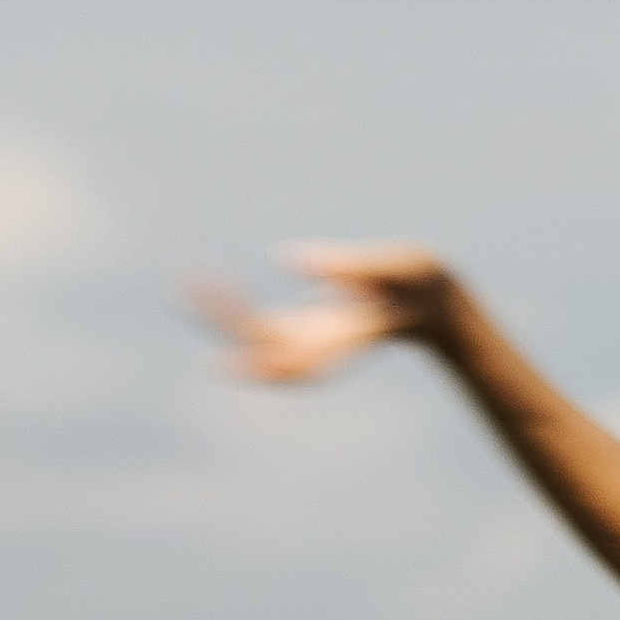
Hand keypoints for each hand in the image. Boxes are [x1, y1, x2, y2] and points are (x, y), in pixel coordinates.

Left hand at [188, 241, 456, 383]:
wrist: (436, 304)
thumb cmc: (422, 281)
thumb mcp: (395, 263)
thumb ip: (345, 263)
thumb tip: (283, 258)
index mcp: (344, 336)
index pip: (293, 358)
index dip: (254, 361)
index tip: (216, 356)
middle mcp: (322, 345)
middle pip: (264, 345)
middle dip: (224, 319)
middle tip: (184, 282)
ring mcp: (312, 337)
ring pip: (256, 337)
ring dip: (221, 315)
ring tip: (186, 283)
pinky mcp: (305, 326)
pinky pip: (259, 326)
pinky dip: (233, 310)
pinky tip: (207, 289)